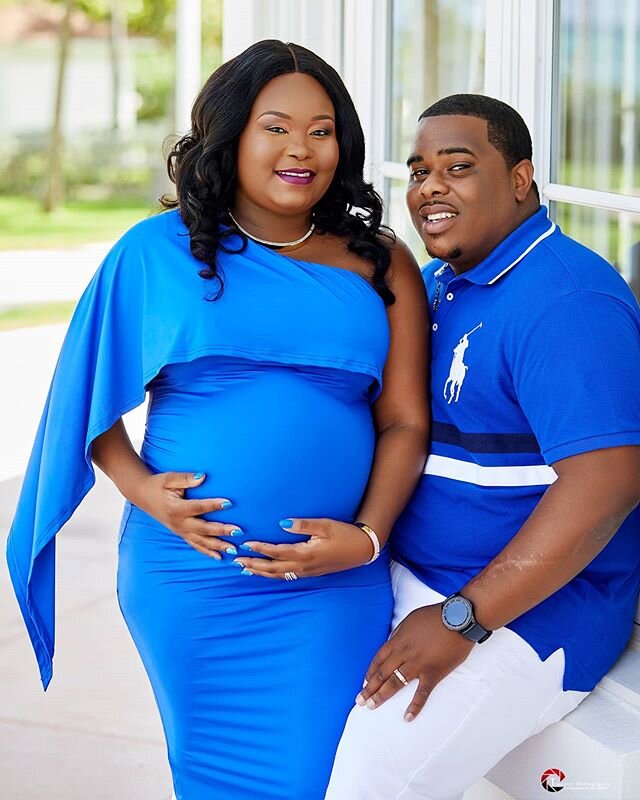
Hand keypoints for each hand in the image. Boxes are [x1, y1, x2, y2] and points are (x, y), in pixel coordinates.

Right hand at [134, 471, 241, 558]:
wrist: (142, 495)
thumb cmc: (158, 484)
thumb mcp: (169, 478)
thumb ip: (186, 479)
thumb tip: (203, 477)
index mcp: (176, 508)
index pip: (198, 507)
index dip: (213, 505)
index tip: (229, 503)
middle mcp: (178, 522)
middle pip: (203, 528)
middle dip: (221, 530)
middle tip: (238, 531)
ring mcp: (179, 530)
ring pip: (201, 541)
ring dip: (218, 545)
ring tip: (233, 549)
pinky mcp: (181, 534)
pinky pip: (195, 545)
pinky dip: (207, 552)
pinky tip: (219, 557)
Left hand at [233, 518, 375, 578]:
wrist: (363, 549)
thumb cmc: (345, 534)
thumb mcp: (325, 525)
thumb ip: (303, 524)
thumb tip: (282, 522)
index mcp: (306, 553)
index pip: (277, 551)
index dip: (260, 548)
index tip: (245, 543)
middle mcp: (304, 566)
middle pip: (273, 568)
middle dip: (254, 564)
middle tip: (236, 561)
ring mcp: (307, 572)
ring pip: (278, 575)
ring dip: (260, 572)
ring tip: (245, 569)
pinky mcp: (311, 573)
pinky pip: (287, 576)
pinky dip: (273, 575)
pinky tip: (267, 572)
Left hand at [357, 604, 473, 720]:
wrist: (457, 619)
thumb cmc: (435, 616)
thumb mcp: (410, 619)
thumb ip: (399, 633)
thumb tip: (392, 642)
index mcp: (398, 640)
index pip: (378, 659)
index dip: (370, 672)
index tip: (364, 682)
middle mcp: (404, 654)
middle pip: (382, 673)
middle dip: (369, 688)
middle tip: (360, 700)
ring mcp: (418, 665)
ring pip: (395, 683)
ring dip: (382, 696)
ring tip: (371, 706)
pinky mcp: (433, 673)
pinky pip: (422, 693)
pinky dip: (415, 706)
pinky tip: (407, 717)